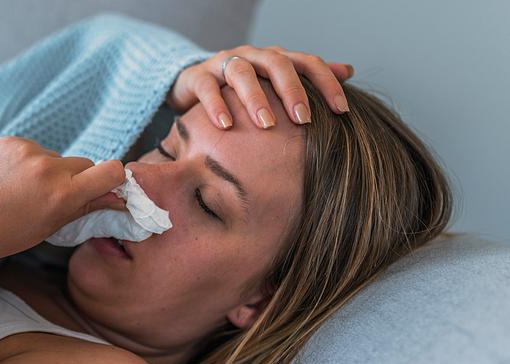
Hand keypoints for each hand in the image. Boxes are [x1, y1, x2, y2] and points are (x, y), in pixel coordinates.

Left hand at [0, 136, 126, 266]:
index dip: (114, 180)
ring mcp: (27, 151)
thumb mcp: (49, 228)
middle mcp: (48, 168)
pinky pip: (35, 150)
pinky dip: (30, 163)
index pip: (111, 171)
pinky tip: (10, 180)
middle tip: (57, 198)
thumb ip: (84, 208)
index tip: (107, 189)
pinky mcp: (10, 141)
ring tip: (24, 191)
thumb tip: (115, 197)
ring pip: (58, 158)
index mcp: (62, 195)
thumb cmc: (1, 236)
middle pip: (85, 164)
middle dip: (79, 180)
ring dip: (52, 172)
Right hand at [167, 45, 353, 128]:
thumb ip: (308, 77)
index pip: (307, 63)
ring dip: (256, 98)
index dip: (327, 83)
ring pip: (242, 72)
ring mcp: (224, 63)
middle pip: (277, 64)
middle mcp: (252, 56)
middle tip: (303, 119)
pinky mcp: (198, 76)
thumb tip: (349, 71)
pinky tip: (225, 126)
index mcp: (275, 58)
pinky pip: (207, 86)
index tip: (342, 111)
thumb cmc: (242, 88)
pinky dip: (216, 105)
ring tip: (266, 124)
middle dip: (292, 91)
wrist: (196, 84)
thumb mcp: (275, 83)